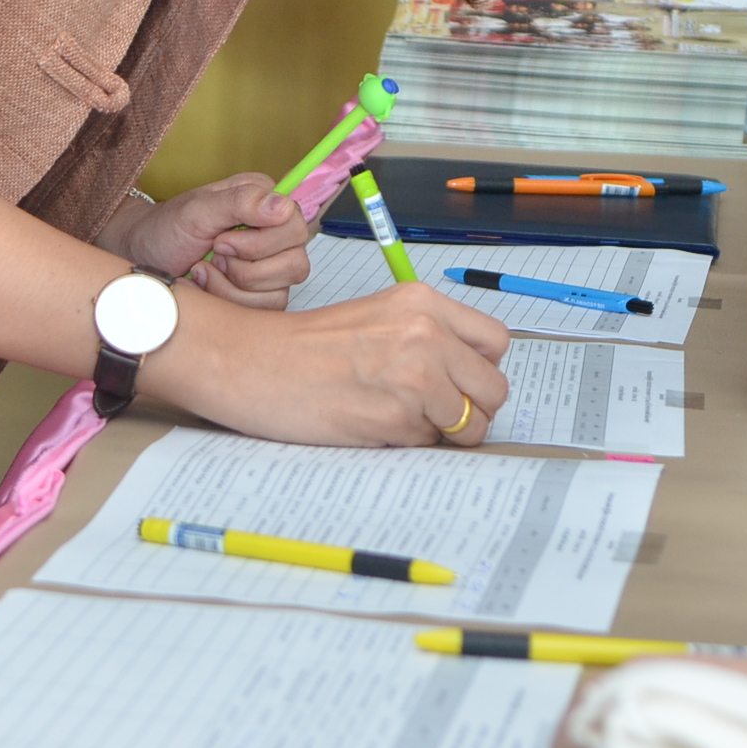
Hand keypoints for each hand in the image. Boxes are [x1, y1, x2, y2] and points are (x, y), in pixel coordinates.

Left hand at [101, 175, 311, 307]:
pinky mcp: (257, 296)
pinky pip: (263, 311)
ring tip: (203, 271)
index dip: (260, 242)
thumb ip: (241, 202)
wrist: (141, 259)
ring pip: (279, 294)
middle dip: (245, 268)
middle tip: (213, 254)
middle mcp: (273, 236)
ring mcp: (268, 269)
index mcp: (265, 203)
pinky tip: (205, 286)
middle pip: (295, 264)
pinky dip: (228, 301)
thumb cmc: (165, 229)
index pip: (296, 226)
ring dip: (232, 287)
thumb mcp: (197, 209)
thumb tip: (283, 206)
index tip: (220, 240)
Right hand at [156, 282, 511, 446]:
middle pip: (495, 389)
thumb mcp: (378, 316)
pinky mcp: (395, 418)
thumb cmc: (306, 347)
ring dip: (441, 432)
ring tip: (396, 419)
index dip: (481, 370)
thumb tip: (472, 380)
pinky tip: (372, 424)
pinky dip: (408, 444)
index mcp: (422, 302)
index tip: (462, 383)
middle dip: (474, 410)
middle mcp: (426, 334)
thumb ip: (428, 337)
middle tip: (439, 415)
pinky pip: (429, 444)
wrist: (251, 362)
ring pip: (470, 424)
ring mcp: (414, 376)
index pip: (496, 343)